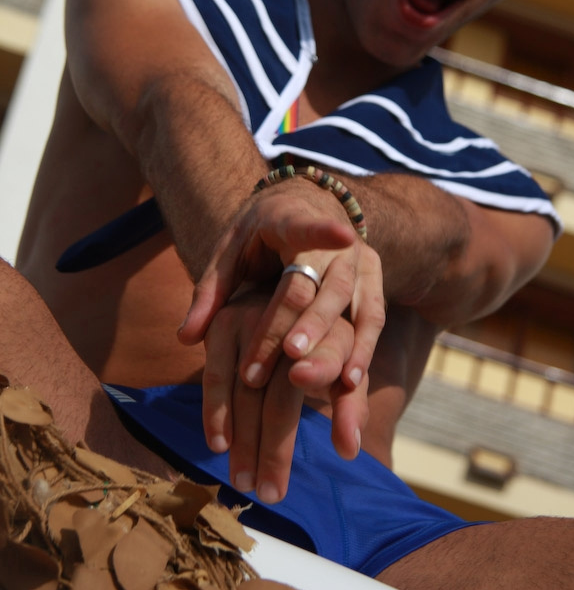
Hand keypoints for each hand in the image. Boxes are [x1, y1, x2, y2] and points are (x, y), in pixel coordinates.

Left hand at [178, 178, 384, 397]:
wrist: (304, 206)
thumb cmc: (260, 234)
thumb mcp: (231, 250)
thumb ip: (210, 291)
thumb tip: (186, 338)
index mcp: (294, 221)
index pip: (308, 229)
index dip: (325, 232)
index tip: (343, 234)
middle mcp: (335, 242)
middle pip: (325, 284)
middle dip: (310, 322)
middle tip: (290, 357)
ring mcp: (358, 260)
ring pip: (354, 303)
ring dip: (343, 343)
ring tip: (328, 380)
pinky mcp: (371, 280)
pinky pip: (372, 318)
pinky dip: (364, 350)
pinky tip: (349, 383)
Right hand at [201, 285, 369, 502]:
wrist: (288, 295)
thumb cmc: (324, 344)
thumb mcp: (346, 368)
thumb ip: (350, 405)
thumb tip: (350, 450)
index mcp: (333, 329)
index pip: (331, 358)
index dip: (324, 380)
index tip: (315, 421)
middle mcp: (292, 321)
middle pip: (281, 393)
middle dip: (275, 447)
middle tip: (271, 493)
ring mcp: (256, 319)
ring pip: (246, 389)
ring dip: (243, 440)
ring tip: (245, 481)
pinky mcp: (226, 322)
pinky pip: (216, 373)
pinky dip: (216, 411)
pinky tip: (219, 444)